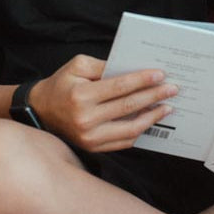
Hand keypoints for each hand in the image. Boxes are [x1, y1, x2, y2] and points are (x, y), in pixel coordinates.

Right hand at [29, 54, 178, 152]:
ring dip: (152, 117)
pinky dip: (139, 131)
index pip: (120, 87)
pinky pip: (123, 142)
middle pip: (129, 106)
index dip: (143, 80)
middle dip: (154, 96)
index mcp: (81, 95)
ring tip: (166, 107)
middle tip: (172, 89)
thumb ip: (103, 65)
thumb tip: (132, 70)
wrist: (41, 111)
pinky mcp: (93, 147)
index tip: (161, 75)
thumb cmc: (61, 85)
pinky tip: (150, 120)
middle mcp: (86, 119)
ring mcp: (90, 137)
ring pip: (130, 128)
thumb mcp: (77, 66)